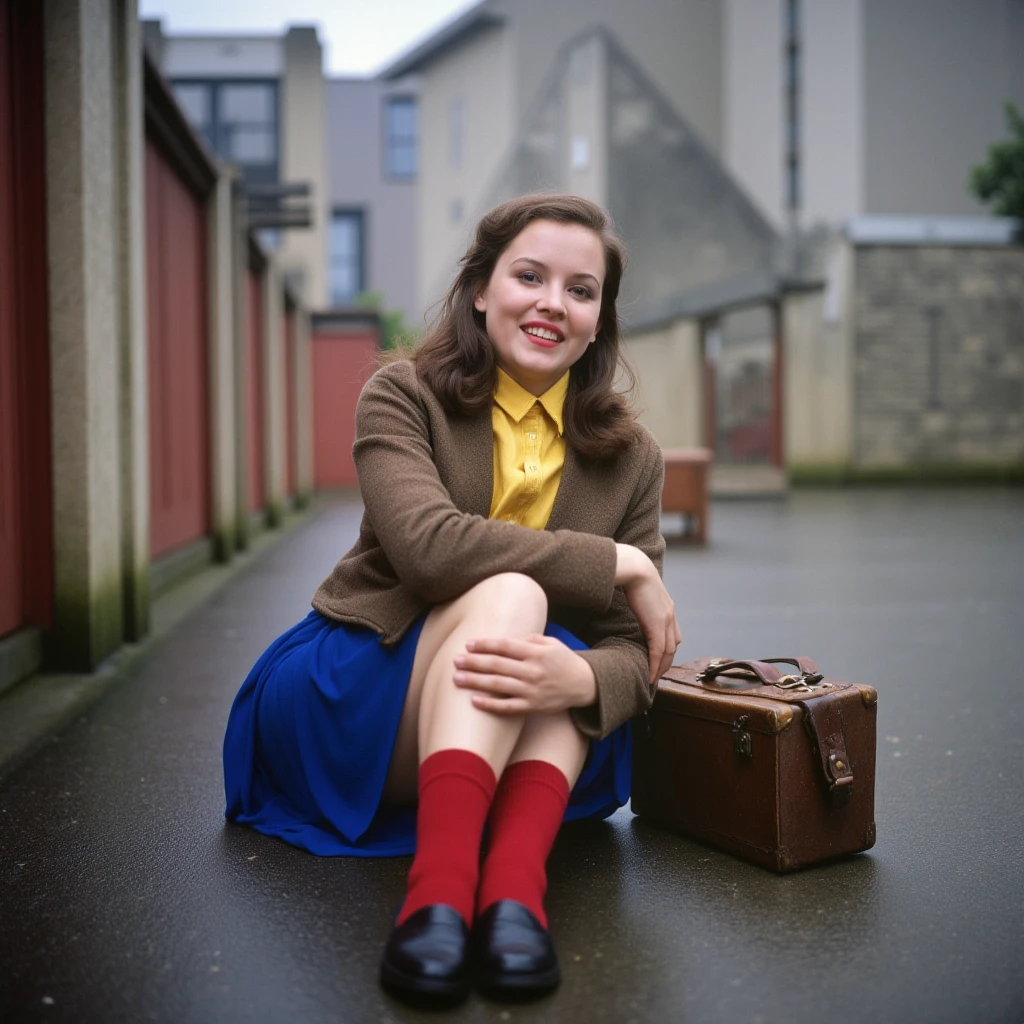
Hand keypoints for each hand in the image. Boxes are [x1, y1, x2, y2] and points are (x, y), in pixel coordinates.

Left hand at [452, 635, 596, 714]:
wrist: (584, 685)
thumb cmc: (562, 660)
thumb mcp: (550, 643)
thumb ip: (528, 640)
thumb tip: (505, 639)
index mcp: (535, 652)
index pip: (505, 646)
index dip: (485, 644)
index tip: (468, 644)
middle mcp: (532, 671)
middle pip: (497, 665)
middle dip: (474, 662)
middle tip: (455, 660)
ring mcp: (532, 690)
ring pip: (498, 686)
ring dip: (475, 681)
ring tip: (457, 678)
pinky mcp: (532, 707)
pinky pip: (507, 707)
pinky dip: (490, 705)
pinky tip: (474, 701)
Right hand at [615, 544, 681, 683]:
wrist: (635, 568)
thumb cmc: (632, 575)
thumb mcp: (640, 591)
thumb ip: (641, 603)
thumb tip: (631, 605)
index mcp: (667, 608)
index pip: (672, 636)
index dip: (667, 651)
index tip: (658, 661)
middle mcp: (670, 616)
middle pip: (672, 646)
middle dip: (665, 662)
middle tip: (656, 675)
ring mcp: (666, 620)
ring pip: (667, 651)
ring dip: (661, 667)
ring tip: (652, 678)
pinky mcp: (657, 624)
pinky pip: (658, 650)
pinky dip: (654, 664)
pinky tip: (650, 674)